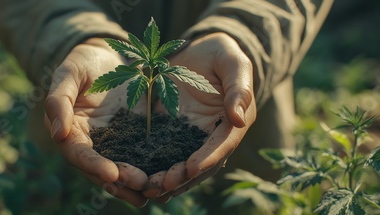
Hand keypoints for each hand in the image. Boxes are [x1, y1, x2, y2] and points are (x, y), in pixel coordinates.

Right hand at [44, 38, 148, 206]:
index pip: (78, 153)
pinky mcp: (130, 136)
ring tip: (150, 194)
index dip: (93, 165)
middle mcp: (90, 142)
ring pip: (119, 169)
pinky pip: (137, 155)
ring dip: (133, 184)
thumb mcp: (68, 74)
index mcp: (69, 131)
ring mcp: (111, 141)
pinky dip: (147, 168)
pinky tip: (162, 180)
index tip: (112, 174)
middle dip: (119, 181)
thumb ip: (59, 101)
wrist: (105, 56)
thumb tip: (58, 134)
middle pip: (99, 169)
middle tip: (140, 186)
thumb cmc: (82, 63)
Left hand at [143, 33, 256, 201]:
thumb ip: (239, 89)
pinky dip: (155, 167)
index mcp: (232, 122)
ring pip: (182, 165)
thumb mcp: (233, 63)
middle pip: (201, 164)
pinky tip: (140, 178)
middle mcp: (213, 136)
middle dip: (184, 177)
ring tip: (150, 188)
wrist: (198, 52)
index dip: (208, 158)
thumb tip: (239, 120)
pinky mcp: (172, 133)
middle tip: (164, 185)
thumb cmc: (221, 54)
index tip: (192, 168)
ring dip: (168, 180)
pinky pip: (164, 154)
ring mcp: (192, 137)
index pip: (222, 144)